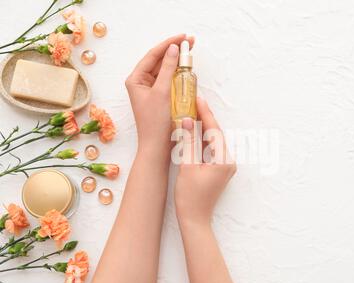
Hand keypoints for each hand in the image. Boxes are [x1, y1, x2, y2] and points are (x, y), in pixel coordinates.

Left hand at [125, 34, 194, 152]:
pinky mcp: (160, 98)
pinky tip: (187, 69)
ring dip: (177, 61)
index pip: (153, 55)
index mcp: (135, 79)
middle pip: (159, 61)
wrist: (157, 147)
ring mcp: (151, 90)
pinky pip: (169, 81)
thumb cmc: (155, 122)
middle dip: (174, 51)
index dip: (168, 44)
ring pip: (165, 70)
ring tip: (190, 52)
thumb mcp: (162, 92)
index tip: (183, 37)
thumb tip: (173, 49)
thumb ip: (168, 69)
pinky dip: (178, 74)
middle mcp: (141, 83)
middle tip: (190, 42)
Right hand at [175, 98, 236, 225]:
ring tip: (191, 113)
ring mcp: (224, 167)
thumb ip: (189, 142)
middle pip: (215, 134)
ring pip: (212, 142)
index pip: (214, 131)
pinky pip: (210, 150)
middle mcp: (228, 162)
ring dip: (202, 129)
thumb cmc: (190, 197)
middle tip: (193, 102)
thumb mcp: (187, 166)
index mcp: (224, 160)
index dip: (205, 114)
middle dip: (204, 119)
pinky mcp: (218, 170)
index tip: (198, 99)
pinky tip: (193, 132)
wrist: (194, 220)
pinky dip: (201, 141)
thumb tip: (188, 120)